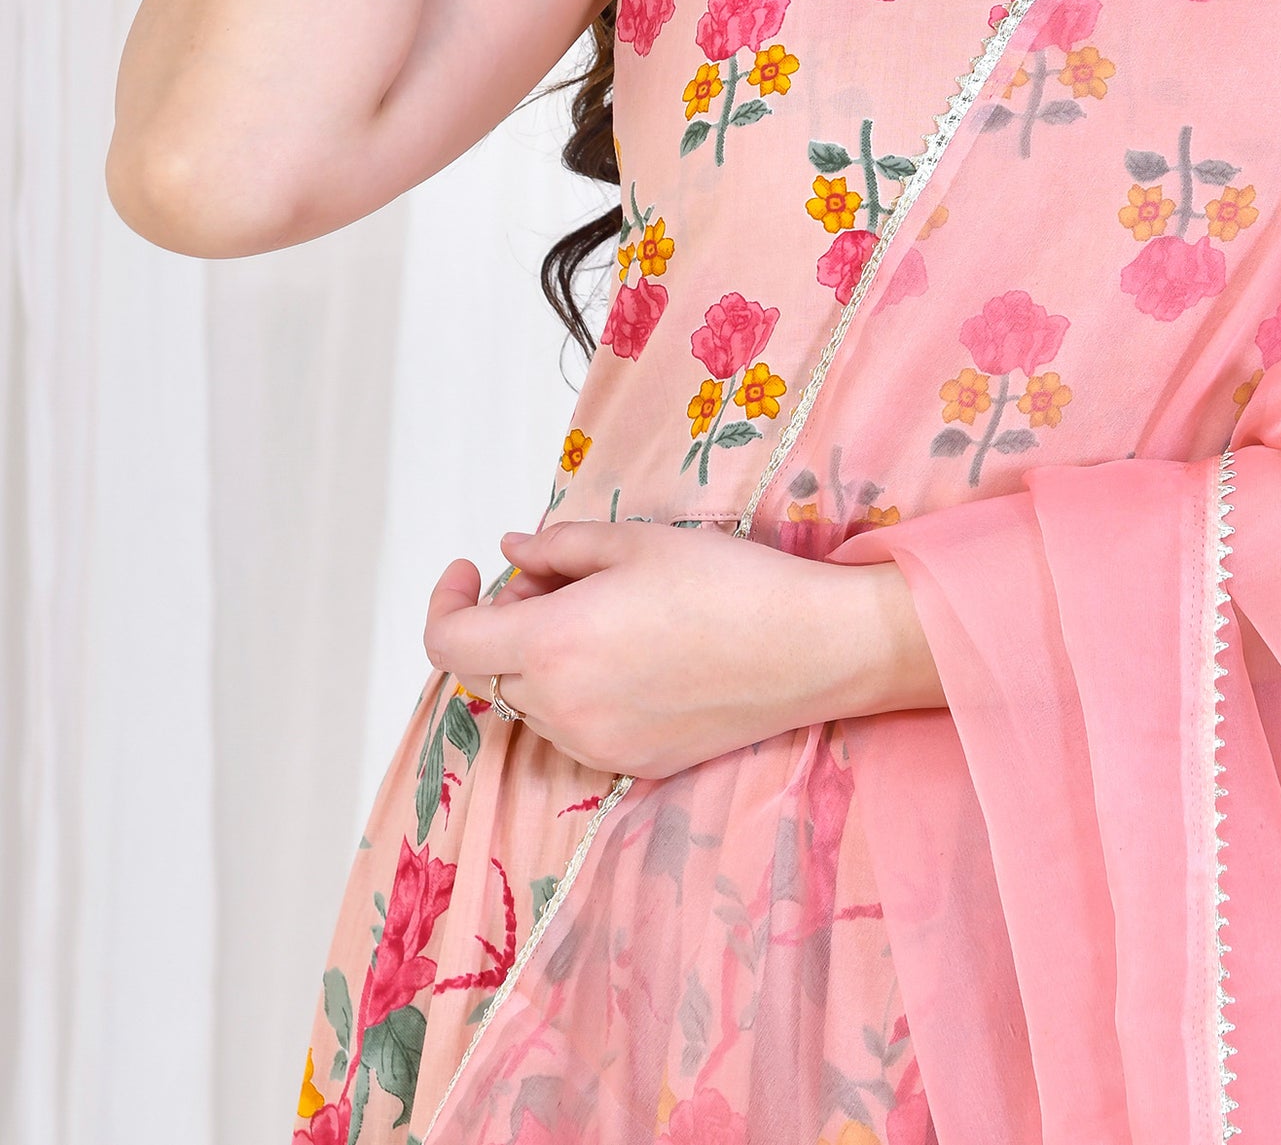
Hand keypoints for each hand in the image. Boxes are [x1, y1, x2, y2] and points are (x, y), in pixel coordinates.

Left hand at [421, 519, 943, 779]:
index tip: (471, 570)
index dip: (445, 602)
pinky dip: (578, 691)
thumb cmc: (725, 581)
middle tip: (557, 578)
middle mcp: (561, 708)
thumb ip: (557, 548)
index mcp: (552, 645)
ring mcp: (595, 746)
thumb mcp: (635, 542)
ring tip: (605, 615)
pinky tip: (634, 656)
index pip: (450, 643)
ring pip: (532, 703)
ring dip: (541, 659)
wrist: (808, 648)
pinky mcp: (632, 765)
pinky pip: (575, 729)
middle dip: (504, 621)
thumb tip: (511, 553)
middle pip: (490, 672)